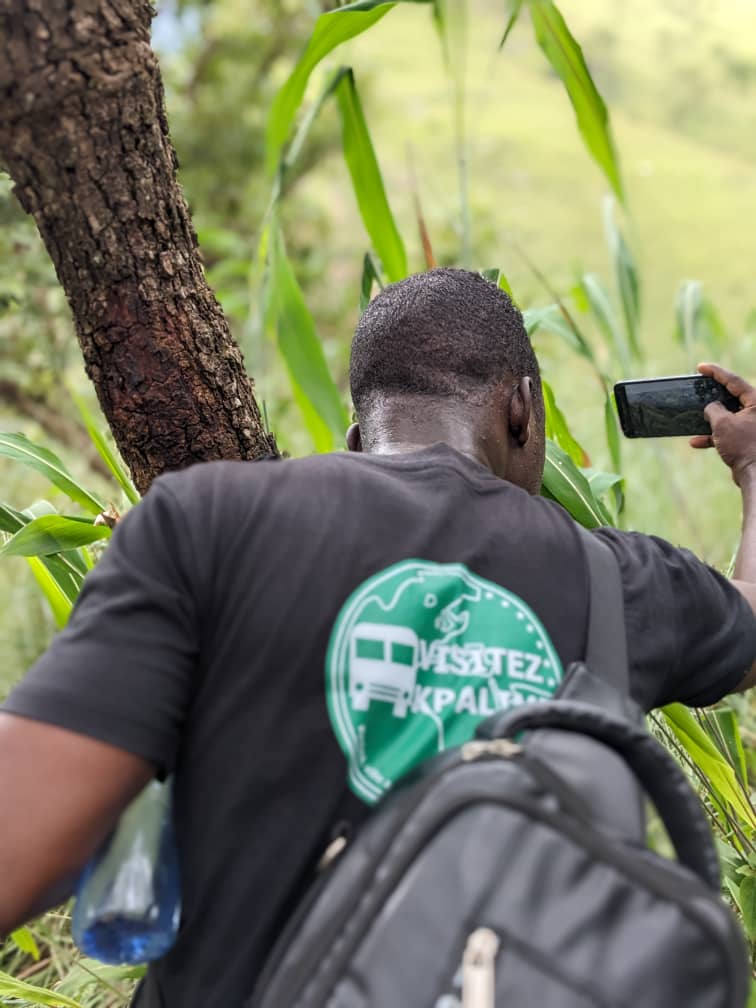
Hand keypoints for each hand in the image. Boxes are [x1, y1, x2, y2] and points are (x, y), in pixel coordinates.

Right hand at [690, 363, 755, 487]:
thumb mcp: (722, 423)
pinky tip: (696, 442)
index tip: (701, 367)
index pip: (734, 381)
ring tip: (694, 419)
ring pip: (728, 417)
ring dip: (710, 420)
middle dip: (712, 397)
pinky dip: (713, 436)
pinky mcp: (747, 440)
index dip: (715, 372)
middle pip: (731, 398)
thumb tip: (711, 406)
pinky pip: (727, 433)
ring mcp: (752, 426)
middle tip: (698, 390)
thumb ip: (713, 409)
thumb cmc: (744, 446)